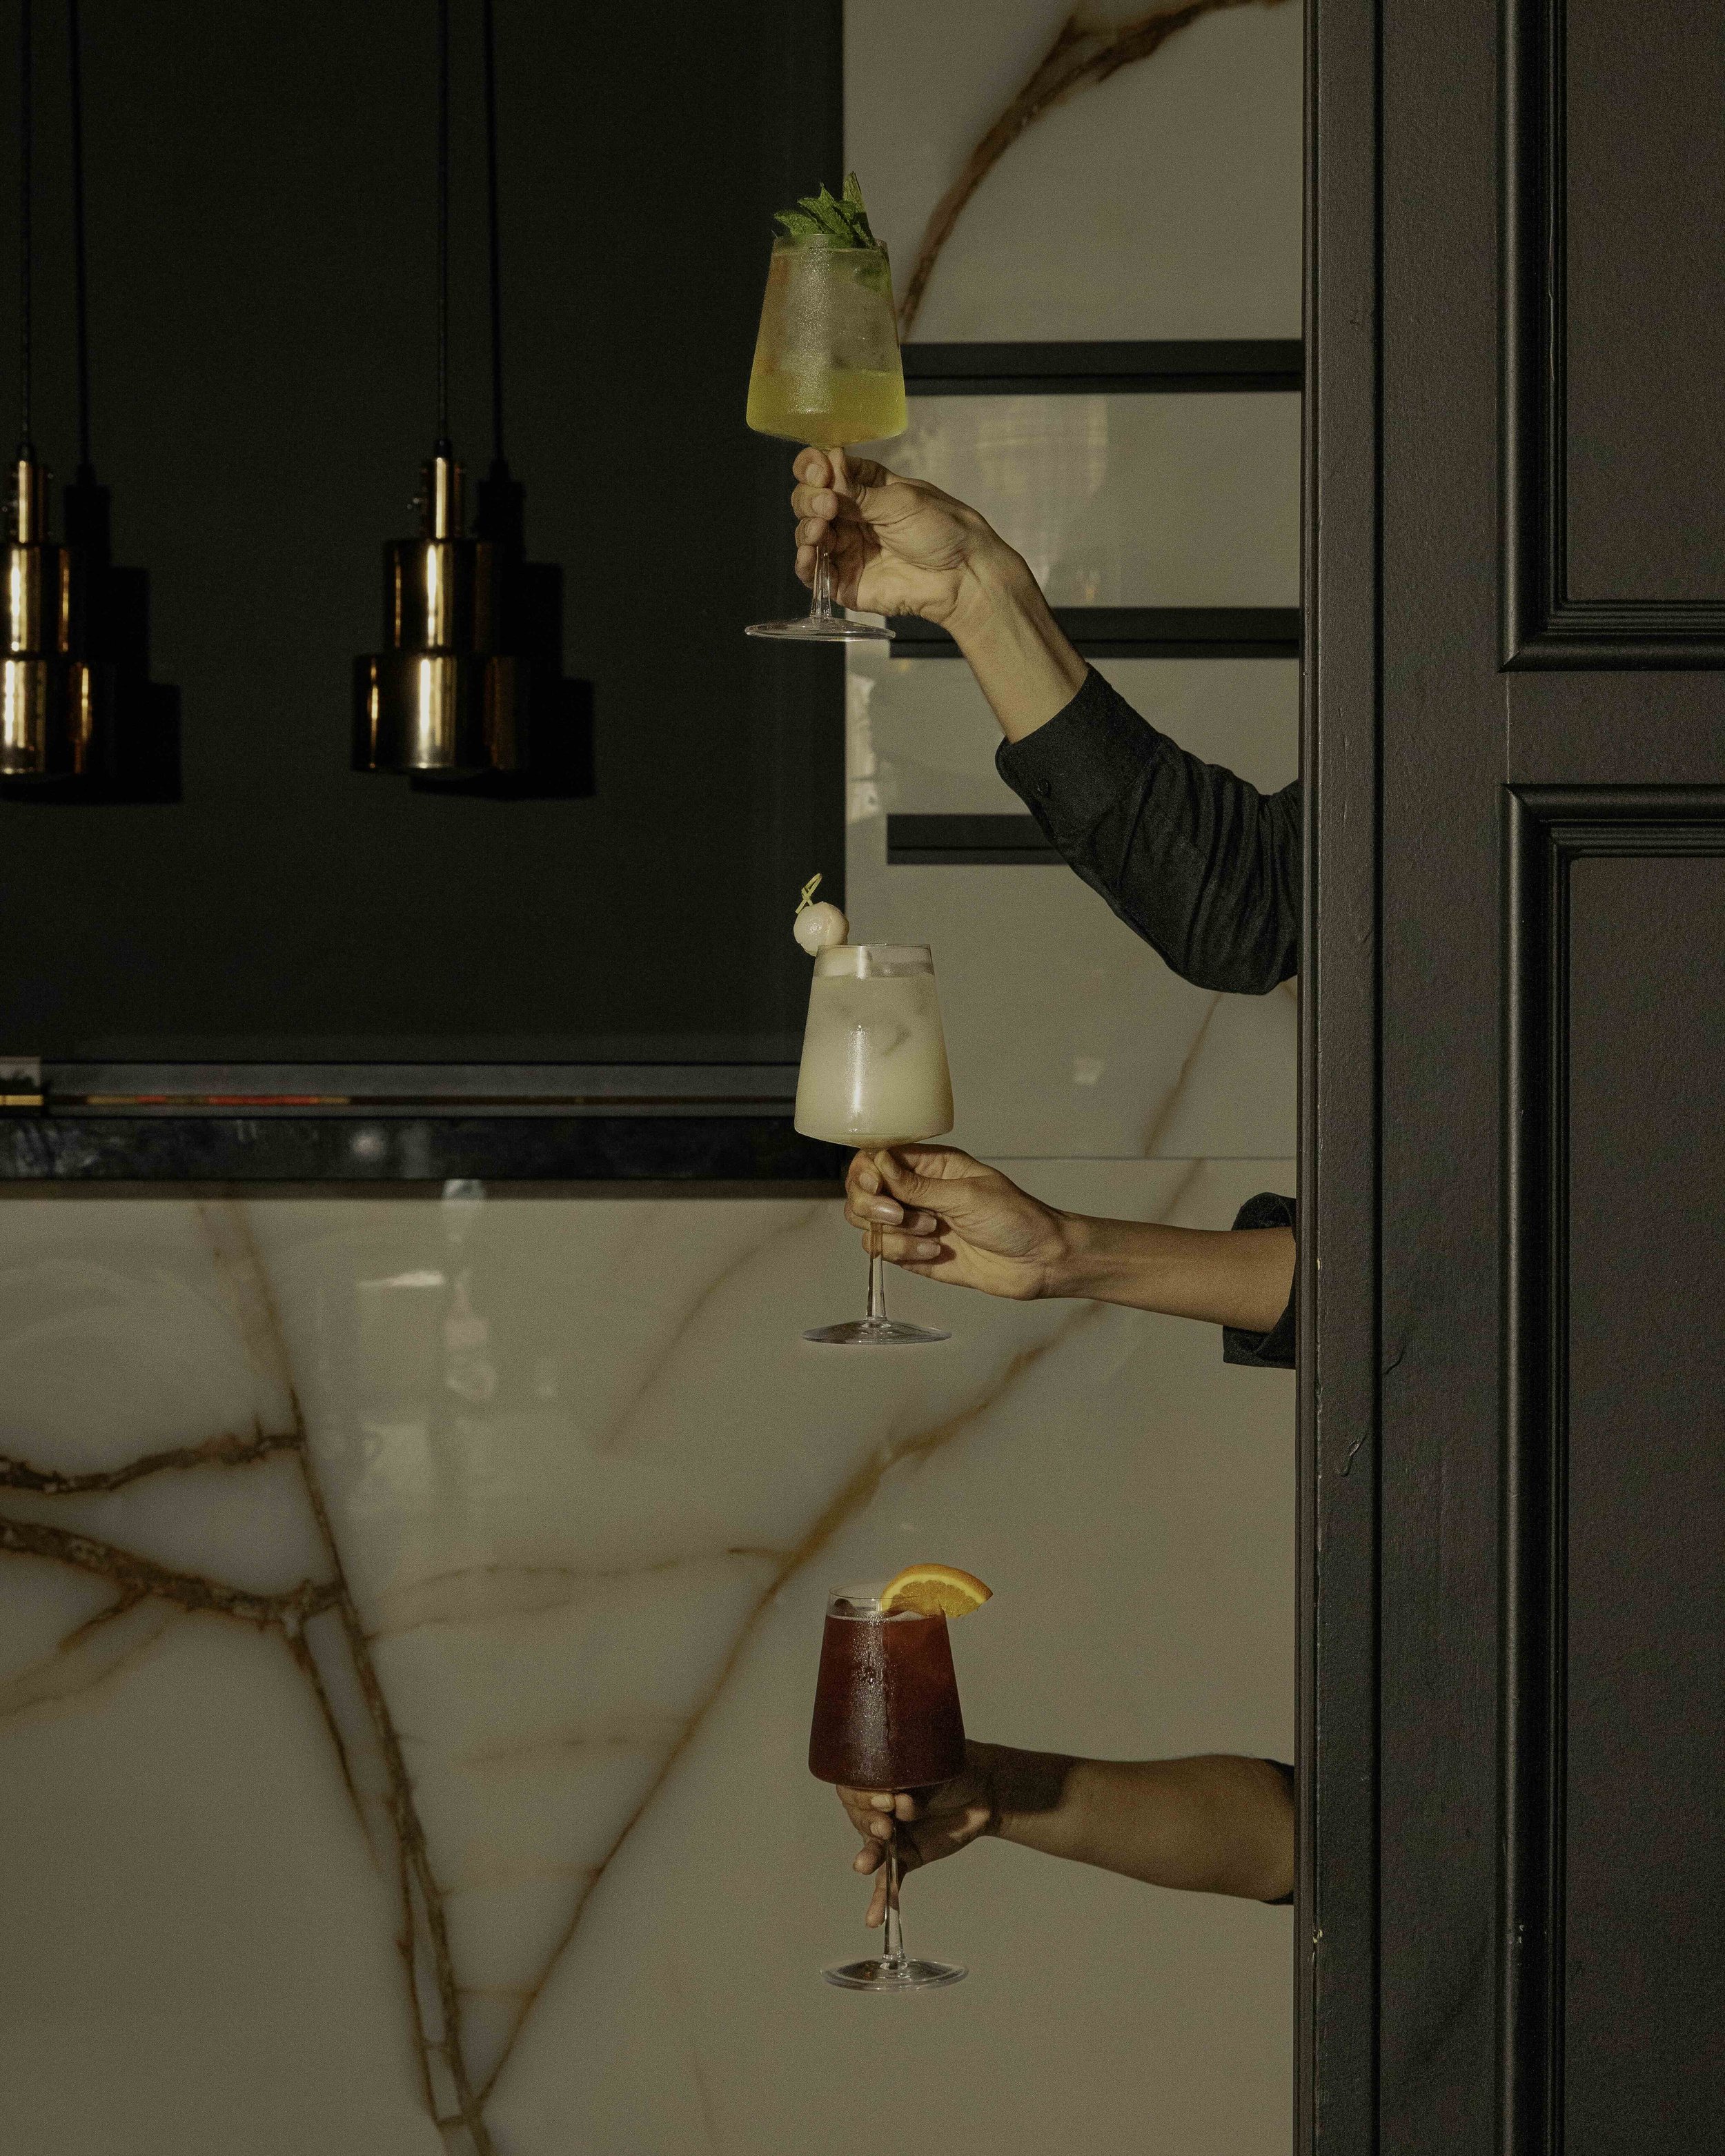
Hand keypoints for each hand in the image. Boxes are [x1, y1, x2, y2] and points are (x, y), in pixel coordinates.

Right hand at [788, 448, 1022, 629]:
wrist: (961, 576)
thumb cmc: (942, 530)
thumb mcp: (900, 500)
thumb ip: (858, 490)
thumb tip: (827, 461)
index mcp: (865, 487)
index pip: (825, 470)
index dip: (813, 467)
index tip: (820, 471)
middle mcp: (851, 515)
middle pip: (809, 500)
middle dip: (810, 498)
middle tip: (828, 504)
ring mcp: (846, 548)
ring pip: (807, 533)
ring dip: (807, 527)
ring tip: (822, 528)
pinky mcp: (844, 581)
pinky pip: (813, 572)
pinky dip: (804, 562)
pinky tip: (810, 554)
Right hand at [837, 1746, 998, 1927]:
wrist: (983, 1790)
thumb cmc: (953, 1770)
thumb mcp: (930, 1768)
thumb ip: (913, 1787)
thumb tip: (901, 1803)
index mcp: (878, 1777)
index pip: (855, 1787)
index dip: (864, 1795)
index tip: (886, 1798)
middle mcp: (879, 1807)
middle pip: (861, 1818)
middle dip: (870, 1822)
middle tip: (887, 1825)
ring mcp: (893, 1834)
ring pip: (874, 1848)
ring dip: (869, 1857)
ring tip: (864, 1865)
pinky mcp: (909, 1856)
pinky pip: (891, 1878)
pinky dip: (882, 1898)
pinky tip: (873, 1917)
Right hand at [845, 1145, 1069, 1301]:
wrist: (1038, 1261)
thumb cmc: (1014, 1218)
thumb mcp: (967, 1194)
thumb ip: (918, 1184)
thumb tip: (877, 1160)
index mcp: (931, 1165)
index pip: (877, 1158)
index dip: (866, 1171)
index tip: (874, 1186)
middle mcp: (916, 1191)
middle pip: (862, 1192)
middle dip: (872, 1205)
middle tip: (900, 1216)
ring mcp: (913, 1224)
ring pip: (869, 1224)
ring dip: (893, 1233)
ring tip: (932, 1235)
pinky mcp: (914, 1254)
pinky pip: (885, 1251)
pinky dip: (903, 1253)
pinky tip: (935, 1253)